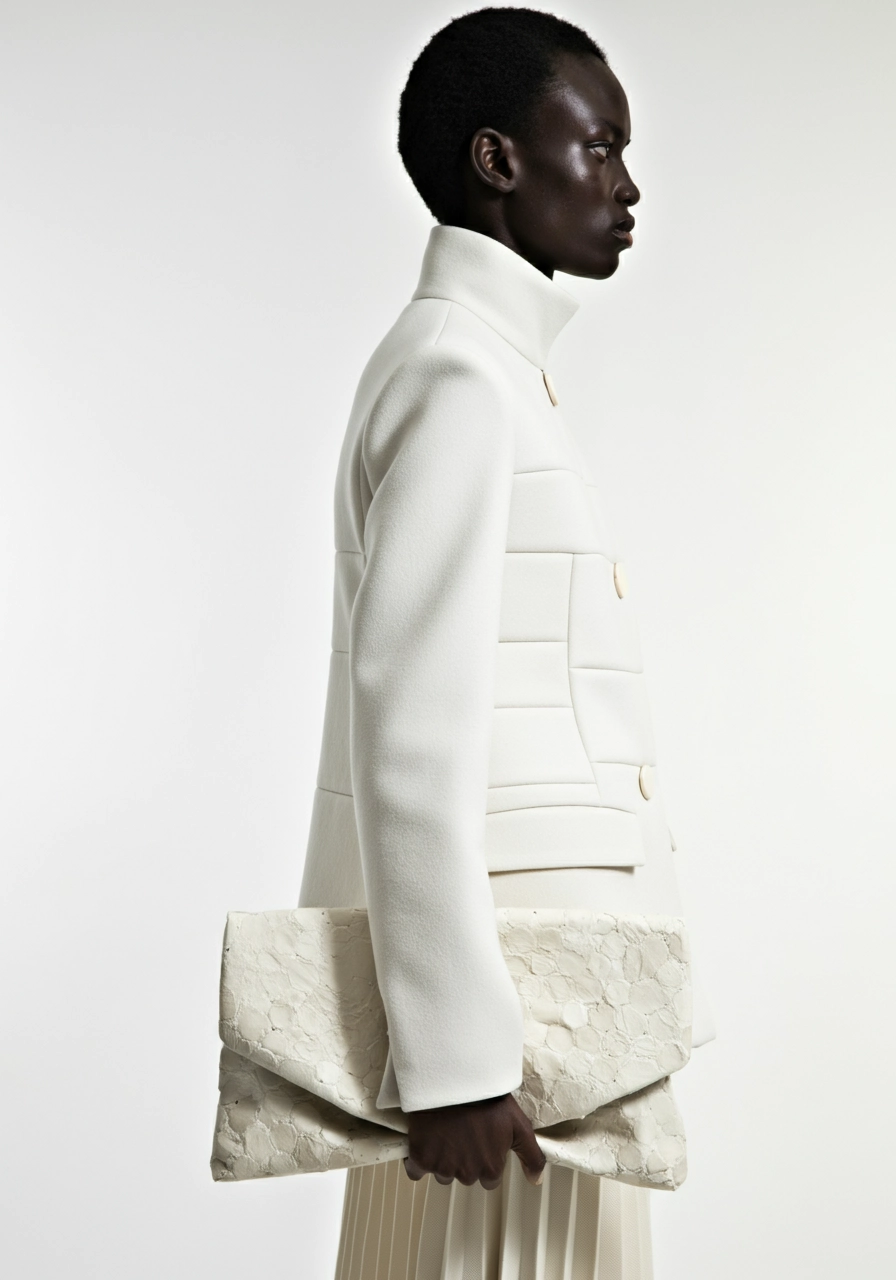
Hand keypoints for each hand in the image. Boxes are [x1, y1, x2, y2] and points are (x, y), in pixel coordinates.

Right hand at [404, 1093, 544, 1189]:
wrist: (454, 1079)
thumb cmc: (488, 1099)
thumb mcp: (518, 1124)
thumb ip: (531, 1155)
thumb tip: (536, 1181)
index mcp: (491, 1169)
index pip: (489, 1179)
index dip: (485, 1159)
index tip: (481, 1140)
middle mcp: (467, 1173)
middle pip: (464, 1176)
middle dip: (464, 1159)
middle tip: (463, 1132)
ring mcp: (443, 1167)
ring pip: (442, 1174)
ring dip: (443, 1159)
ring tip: (446, 1132)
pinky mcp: (421, 1158)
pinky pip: (416, 1171)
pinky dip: (418, 1161)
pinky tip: (426, 1141)